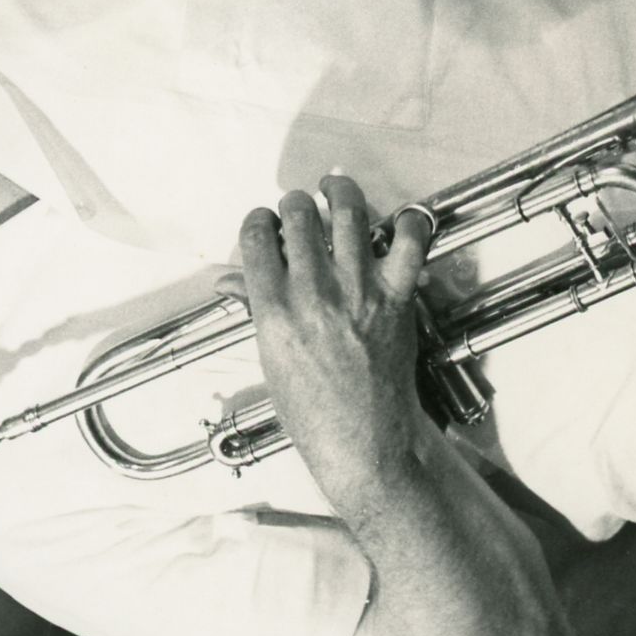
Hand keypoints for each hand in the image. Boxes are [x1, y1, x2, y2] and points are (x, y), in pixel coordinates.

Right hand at [237, 175, 435, 499]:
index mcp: (275, 310)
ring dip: (339, 190)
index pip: (257, 234)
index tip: (267, 225)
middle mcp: (314, 293)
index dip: (260, 220)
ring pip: (347, 211)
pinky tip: (394, 220)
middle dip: (295, 204)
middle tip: (300, 211)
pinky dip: (407, 222)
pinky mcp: (396, 298)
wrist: (365, 447)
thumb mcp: (270, 359)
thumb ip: (254, 307)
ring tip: (335, 188)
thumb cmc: (314, 414)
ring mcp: (358, 292)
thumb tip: (226, 280)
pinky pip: (409, 241)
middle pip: (298, 213)